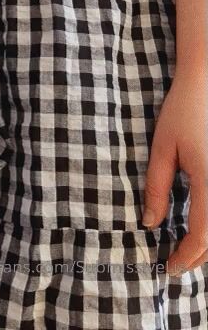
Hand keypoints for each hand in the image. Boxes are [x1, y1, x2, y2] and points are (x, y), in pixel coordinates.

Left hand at [141, 69, 207, 274]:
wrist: (206, 84)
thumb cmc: (182, 112)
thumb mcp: (162, 148)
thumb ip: (156, 187)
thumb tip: (150, 223)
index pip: (202, 236)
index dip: (185, 257)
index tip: (168, 269)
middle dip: (198, 256)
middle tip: (175, 263)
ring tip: (186, 249)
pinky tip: (201, 227)